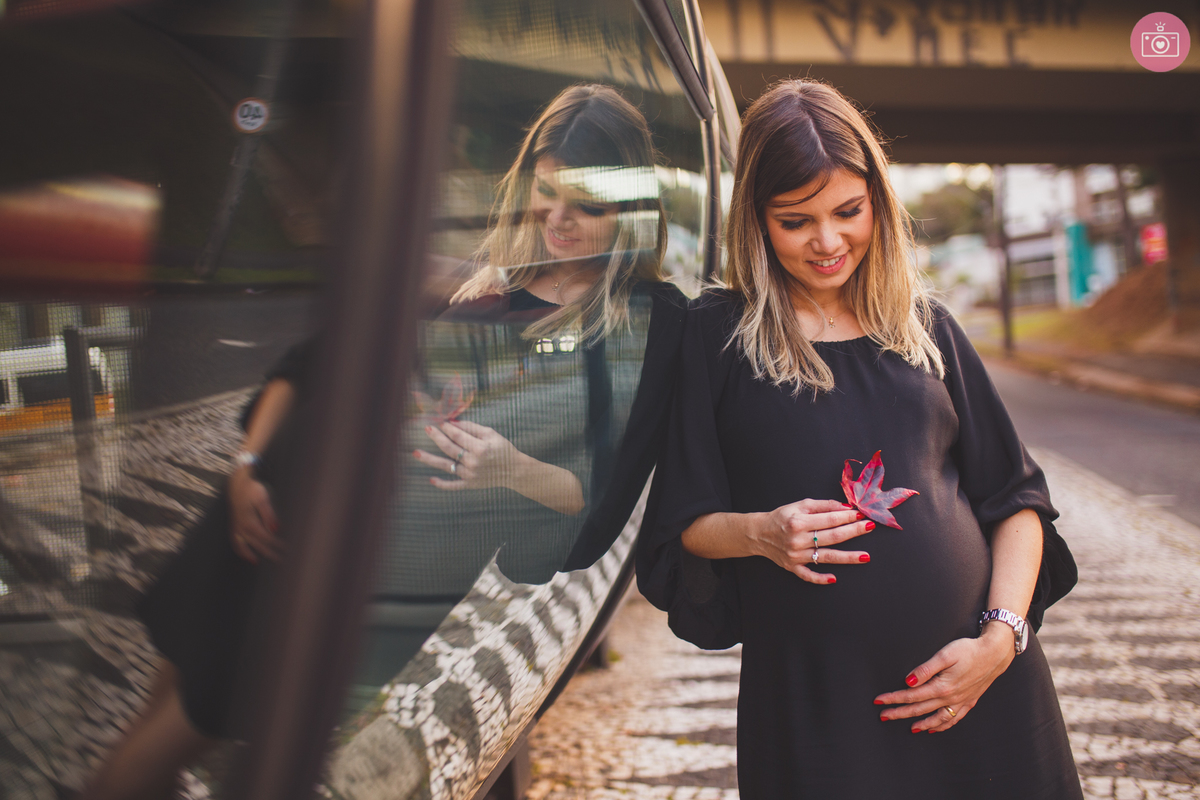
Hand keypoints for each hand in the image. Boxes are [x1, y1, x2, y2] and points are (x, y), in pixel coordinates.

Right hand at [228, 467, 282, 563]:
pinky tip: (248, 556)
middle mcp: (241, 527)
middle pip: (257, 544)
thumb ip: (268, 515)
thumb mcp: (262, 499)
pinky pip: (235, 543)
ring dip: (253, 555)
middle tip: (281, 561)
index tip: (287, 549)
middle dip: (269, 553)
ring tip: (261, 563)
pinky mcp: (233, 527)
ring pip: (244, 546)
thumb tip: (276, 529)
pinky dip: (241, 551)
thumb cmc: (252, 490)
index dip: (277, 545)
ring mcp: (236, 528)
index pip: (266, 538)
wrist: (237, 484)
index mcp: (250, 522)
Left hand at [414, 420, 522, 491]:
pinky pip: (453, 486)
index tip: (441, 422)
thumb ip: (472, 427)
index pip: (458, 436)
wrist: (514, 470)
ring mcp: (470, 475)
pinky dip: (442, 484)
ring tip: (416, 453)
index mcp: (480, 448)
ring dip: (429, 459)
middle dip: (436, 437)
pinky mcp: (470, 484)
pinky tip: (431, 479)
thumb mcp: (491, 434)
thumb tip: (453, 422)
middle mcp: (473, 462)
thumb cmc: (503, 449)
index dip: (448, 428)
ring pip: (446, 466)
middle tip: (427, 428)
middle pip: (449, 448)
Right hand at [754, 499, 873, 584]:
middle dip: (853, 532)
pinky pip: (808, 575)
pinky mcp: (792, 567)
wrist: (759, 533)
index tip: (861, 514)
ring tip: (865, 556)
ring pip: (826, 557)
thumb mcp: (800, 505)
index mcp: (799, 521)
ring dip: (847, 557)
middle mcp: (797, 539)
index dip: (847, 517)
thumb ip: (823, 505)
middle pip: (832, 537)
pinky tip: (834, 578)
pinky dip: (820, 578)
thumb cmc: (781, 517)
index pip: (829, 519)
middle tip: (869, 527)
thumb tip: (845, 507)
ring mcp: (796, 555)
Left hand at [873, 623, 1015, 731]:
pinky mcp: (969, 701)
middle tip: (883, 716)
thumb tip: (908, 682)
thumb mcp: (945, 655)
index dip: (894, 698)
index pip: (912, 695)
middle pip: (920, 709)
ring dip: (922, 724)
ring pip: (937, 718)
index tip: (879, 700)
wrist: (995, 653)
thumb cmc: (969, 650)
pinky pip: (954, 718)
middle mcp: (951, 697)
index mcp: (942, 686)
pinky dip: (943, 725)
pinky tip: (935, 728)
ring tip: (909, 729)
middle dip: (900, 713)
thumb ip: (925, 670)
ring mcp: (961, 701)